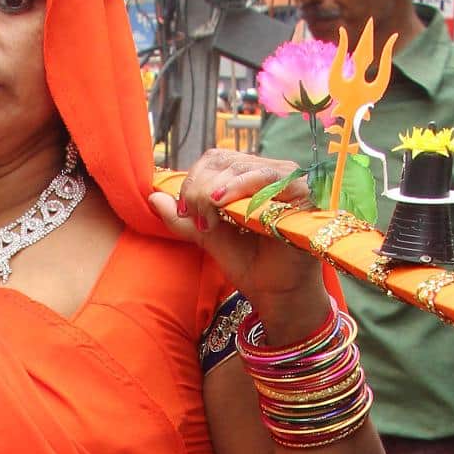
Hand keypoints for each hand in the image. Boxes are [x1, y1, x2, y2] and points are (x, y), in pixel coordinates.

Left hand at [150, 150, 330, 323]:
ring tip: (211, 221)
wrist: (275, 293)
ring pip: (241, 166)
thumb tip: (152, 197)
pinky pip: (266, 178)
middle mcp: (269, 172)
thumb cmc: (248, 266)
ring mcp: (287, 178)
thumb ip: (182, 219)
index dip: (193, 181)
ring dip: (217, 191)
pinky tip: (224, 205)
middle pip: (225, 161)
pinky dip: (240, 189)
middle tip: (198, 221)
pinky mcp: (300, 190)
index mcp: (248, 178)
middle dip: (201, 189)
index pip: (214, 159)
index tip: (186, 213)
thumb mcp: (208, 237)